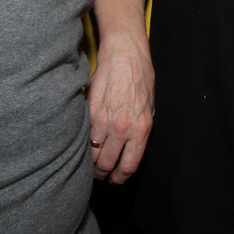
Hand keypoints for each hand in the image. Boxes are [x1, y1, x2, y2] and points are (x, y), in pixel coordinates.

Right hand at [87, 30, 154, 183]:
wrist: (125, 54)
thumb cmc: (141, 77)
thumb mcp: (150, 106)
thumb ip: (140, 129)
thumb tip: (131, 148)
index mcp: (141, 128)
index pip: (129, 165)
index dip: (120, 177)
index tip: (116, 180)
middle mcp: (122, 127)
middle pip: (107, 164)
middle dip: (102, 173)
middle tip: (100, 173)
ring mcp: (103, 120)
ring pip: (92, 153)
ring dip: (90, 160)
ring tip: (91, 160)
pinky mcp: (89, 111)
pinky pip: (84, 135)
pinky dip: (83, 142)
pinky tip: (84, 142)